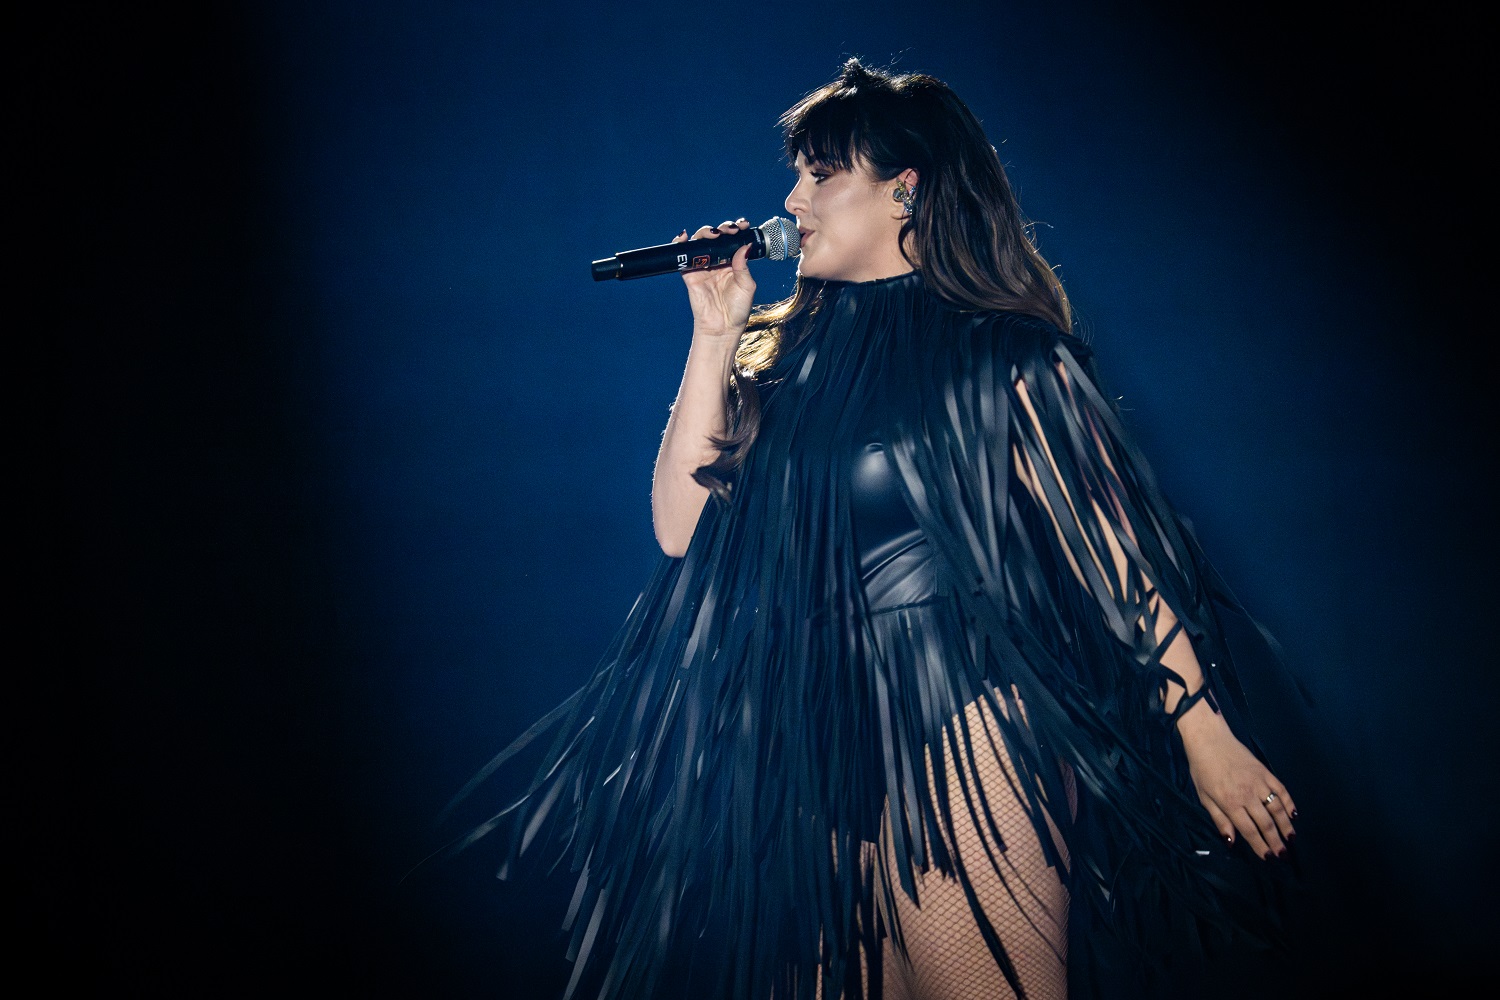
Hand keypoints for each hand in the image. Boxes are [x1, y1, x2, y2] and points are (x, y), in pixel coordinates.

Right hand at [676, 217, 755, 337]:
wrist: (722, 328)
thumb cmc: (737, 310)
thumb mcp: (747, 286)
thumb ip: (743, 266)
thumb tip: (743, 245)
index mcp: (733, 263)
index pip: (733, 241)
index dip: (737, 230)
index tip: (743, 225)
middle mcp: (718, 262)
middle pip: (716, 238)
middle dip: (723, 229)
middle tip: (730, 231)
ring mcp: (703, 267)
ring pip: (700, 242)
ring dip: (705, 232)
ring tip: (713, 234)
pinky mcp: (690, 274)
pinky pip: (683, 256)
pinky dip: (681, 244)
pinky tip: (684, 237)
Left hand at [1179, 708, 1297, 859]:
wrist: (1209, 739)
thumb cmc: (1202, 769)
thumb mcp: (1204, 797)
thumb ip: (1219, 819)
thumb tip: (1231, 842)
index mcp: (1230, 802)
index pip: (1249, 830)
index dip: (1260, 846)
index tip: (1268, 858)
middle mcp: (1247, 794)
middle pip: (1266, 823)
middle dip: (1276, 841)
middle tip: (1284, 855)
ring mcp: (1259, 782)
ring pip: (1278, 808)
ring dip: (1286, 826)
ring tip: (1291, 839)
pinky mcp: (1266, 772)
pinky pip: (1282, 790)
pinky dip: (1290, 803)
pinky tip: (1294, 815)